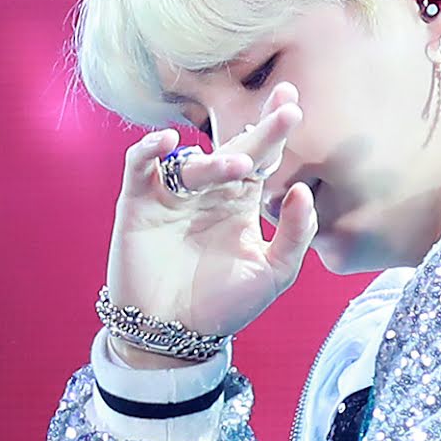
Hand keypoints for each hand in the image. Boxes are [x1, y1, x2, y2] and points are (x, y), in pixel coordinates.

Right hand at [106, 80, 315, 342]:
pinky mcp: (139, 204)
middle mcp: (209, 192)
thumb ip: (295, 234)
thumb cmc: (225, 305)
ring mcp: (173, 196)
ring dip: (216, 160)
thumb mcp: (273, 273)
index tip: (293, 106)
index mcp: (241, 203)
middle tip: (287, 108)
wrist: (174, 334)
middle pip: (234, 150)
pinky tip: (165, 142)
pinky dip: (148, 151)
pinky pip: (140, 167)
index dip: (275, 132)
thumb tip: (301, 189)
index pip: (262, 159)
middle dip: (261, 129)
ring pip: (193, 163)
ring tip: (240, 166)